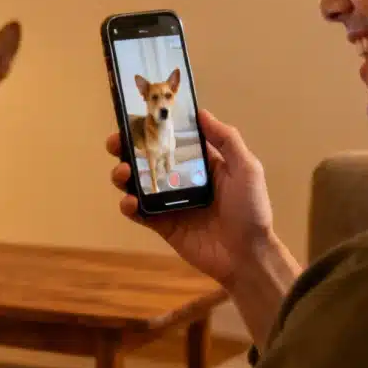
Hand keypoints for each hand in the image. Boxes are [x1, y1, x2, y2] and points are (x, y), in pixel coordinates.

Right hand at [105, 108, 274, 288]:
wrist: (247, 254)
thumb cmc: (251, 209)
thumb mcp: (246, 168)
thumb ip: (226, 139)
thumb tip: (201, 113)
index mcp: (200, 163)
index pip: (171, 140)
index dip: (153, 129)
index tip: (135, 118)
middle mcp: (181, 180)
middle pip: (148, 159)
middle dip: (127, 149)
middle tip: (116, 144)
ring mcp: (170, 203)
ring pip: (137, 184)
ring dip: (123, 175)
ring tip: (123, 173)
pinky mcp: (163, 225)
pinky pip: (140, 213)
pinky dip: (128, 206)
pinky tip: (130, 201)